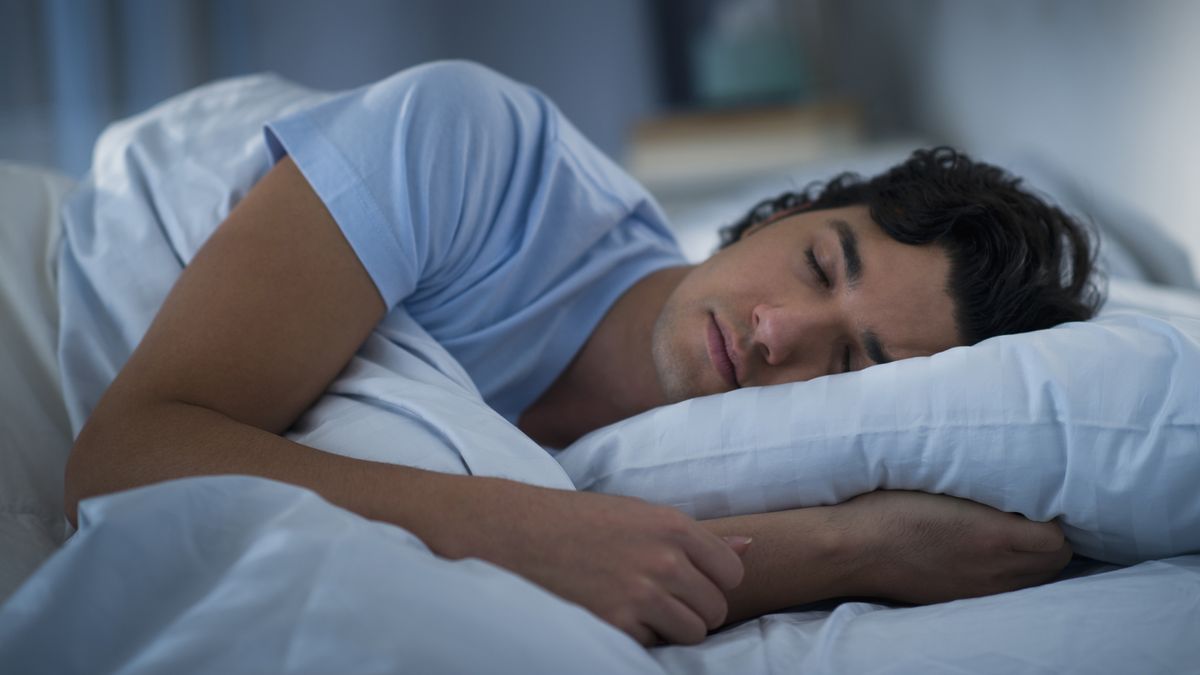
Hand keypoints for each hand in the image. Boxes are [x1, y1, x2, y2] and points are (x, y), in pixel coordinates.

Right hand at [437, 478, 749, 645]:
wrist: (515, 532)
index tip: (687, 580)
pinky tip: (613, 615)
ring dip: (670, 628)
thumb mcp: (640, 514)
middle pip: (714, 609)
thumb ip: (697, 537)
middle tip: (658, 597)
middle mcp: (663, 559)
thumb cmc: (578, 521)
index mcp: (672, 526)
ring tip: (637, 608)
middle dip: (692, 609)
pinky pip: (653, 646)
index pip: (731, 573)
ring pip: (692, 633)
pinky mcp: (616, 625)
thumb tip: (750, 549)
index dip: (712, 582)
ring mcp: (641, 594)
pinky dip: (638, 638)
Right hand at [831, 490, 1071, 603]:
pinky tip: (991, 556)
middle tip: (1032, 514)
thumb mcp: (943, 485)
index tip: (1036, 496)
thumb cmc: (891, 507)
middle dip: (1052, 538)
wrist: (855, 548)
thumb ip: (984, 489)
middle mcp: (995, 570)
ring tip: (1015, 535)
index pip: (1055, 537)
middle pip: (1055, 562)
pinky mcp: (962, 599)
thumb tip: (1014, 488)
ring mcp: (980, 590)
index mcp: (993, 536)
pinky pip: (1008, 591)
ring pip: (1036, 580)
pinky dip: (1013, 574)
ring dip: (1036, 558)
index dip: (1052, 515)